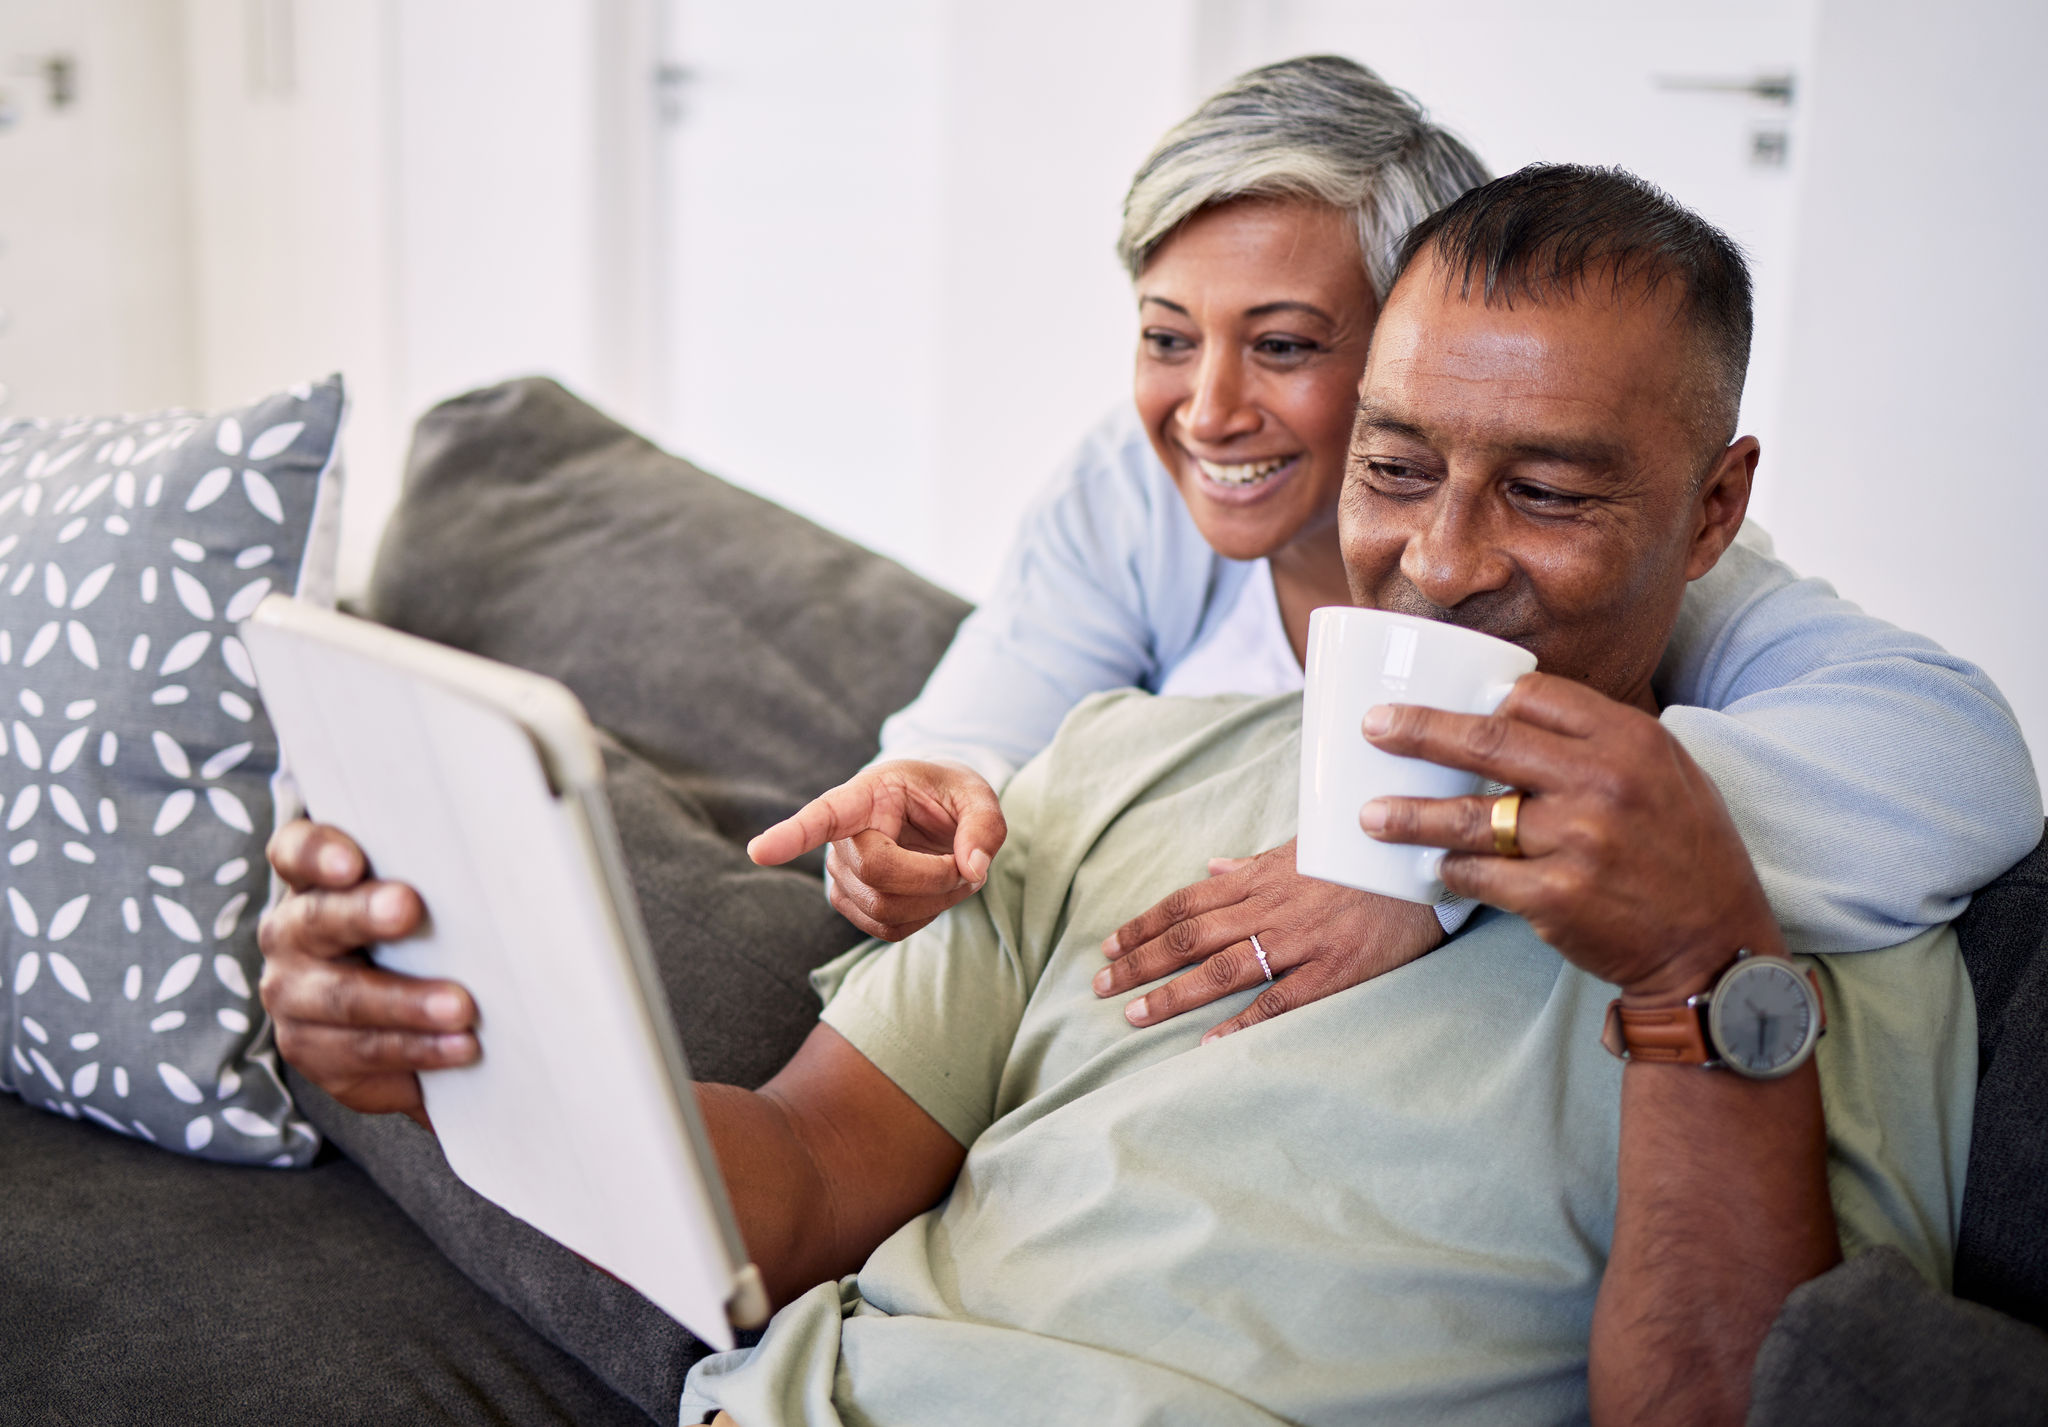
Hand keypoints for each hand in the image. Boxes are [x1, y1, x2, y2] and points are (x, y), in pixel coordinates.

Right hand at [257, 820, 476, 1127]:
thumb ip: (440, 879)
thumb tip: (517, 858)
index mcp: (313, 883)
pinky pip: (364, 1052)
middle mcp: (291, 936)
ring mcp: (293, 998)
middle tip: (408, 908)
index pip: (296, 852)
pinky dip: (417, 1050)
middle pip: (317, 921)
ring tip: (460, 1008)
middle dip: (364, 915)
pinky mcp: (314, 1053)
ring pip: (343, 999)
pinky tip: (458, 1046)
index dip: (317, 853)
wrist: (393, 1022)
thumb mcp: (422, 901)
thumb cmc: (417, 938)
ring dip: (405, 1003)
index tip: (351, 861)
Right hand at [747, 759, 1006, 940]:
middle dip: (936, 877)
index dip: (790, 836)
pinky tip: (933, 890)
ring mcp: (840, 875)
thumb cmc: (948, 797)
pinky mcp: (851, 905)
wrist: (931, 813)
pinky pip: (891, 930)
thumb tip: (974, 868)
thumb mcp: (976, 795)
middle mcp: (841, 837)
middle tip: (969, 862)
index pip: (823, 817)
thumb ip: (984, 825)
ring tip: (953, 870)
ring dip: (937, 900)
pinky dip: (927, 916)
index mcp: (865, 795)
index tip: (759, 851)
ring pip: (885, 910)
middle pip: (878, 873)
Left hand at [1093, 838, 1444, 1039]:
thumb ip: (1253, 864)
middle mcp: (1271, 907)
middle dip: (1140, 962)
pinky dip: (1241, 1024)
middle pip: (1190, 937)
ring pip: (1223, 969)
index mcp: (1260, 878)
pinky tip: (1208, 1045)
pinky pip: (1279, 1002)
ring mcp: (1301, 941)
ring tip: (1135, 1015)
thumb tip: (1211, 869)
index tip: (1108, 947)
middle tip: (1101, 988)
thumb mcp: (1304, 849)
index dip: (1142, 925)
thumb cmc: (1361, 858)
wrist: (1427, 864)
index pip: (1185, 903)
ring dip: (1173, 994)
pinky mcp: (1334, 971)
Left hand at [1357, 673, 1780, 1002]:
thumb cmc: (1687, 853)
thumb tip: (1516, 711)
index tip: (1448, 702)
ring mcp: (1577, 841)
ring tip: (1372, 815)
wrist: (1713, 947)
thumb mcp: (1667, 773)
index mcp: (1630, 740)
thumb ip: (1602, 740)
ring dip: (1410, 814)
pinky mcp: (1556, 897)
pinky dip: (1450, 871)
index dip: (1484, 698)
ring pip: (1469, 815)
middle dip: (1418, 731)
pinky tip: (1431, 869)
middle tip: (1373, 727)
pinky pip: (1478, 875)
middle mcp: (1603, 782)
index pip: (1533, 695)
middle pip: (1486, 741)